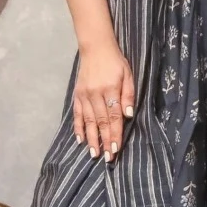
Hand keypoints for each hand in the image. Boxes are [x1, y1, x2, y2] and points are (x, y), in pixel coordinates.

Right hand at [74, 40, 134, 162]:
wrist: (95, 48)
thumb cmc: (115, 62)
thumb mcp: (128, 74)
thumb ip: (128, 95)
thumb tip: (128, 115)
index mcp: (110, 89)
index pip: (114, 116)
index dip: (115, 134)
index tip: (116, 149)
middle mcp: (95, 94)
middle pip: (101, 122)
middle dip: (105, 141)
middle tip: (107, 158)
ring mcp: (84, 95)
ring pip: (88, 121)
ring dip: (91, 138)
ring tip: (94, 153)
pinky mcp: (77, 95)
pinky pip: (77, 114)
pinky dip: (78, 127)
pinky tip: (80, 139)